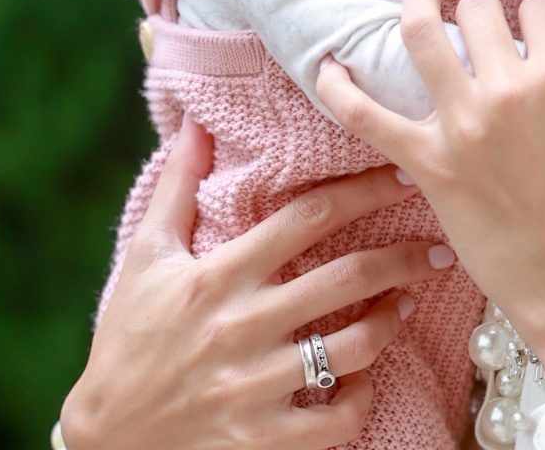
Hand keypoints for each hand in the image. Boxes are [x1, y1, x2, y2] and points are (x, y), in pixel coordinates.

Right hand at [60, 116, 458, 449]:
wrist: (105, 435)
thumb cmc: (126, 338)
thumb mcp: (145, 256)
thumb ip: (177, 188)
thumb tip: (197, 126)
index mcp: (219, 276)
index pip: (307, 218)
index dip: (363, 192)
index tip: (402, 176)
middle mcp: (242, 326)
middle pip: (346, 277)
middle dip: (403, 256)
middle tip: (439, 243)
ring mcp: (255, 385)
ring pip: (353, 347)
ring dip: (391, 318)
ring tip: (408, 300)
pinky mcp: (262, 437)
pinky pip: (336, 419)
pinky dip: (361, 397)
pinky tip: (366, 376)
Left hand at [316, 0, 544, 379]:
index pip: (540, 8)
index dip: (542, 19)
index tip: (543, 38)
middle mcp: (505, 91)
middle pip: (481, 10)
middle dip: (487, 13)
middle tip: (490, 31)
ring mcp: (460, 126)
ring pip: (421, 36)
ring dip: (419, 8)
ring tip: (425, 0)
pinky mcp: (425, 163)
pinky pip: (365, 115)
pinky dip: (340, 86)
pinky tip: (329, 65)